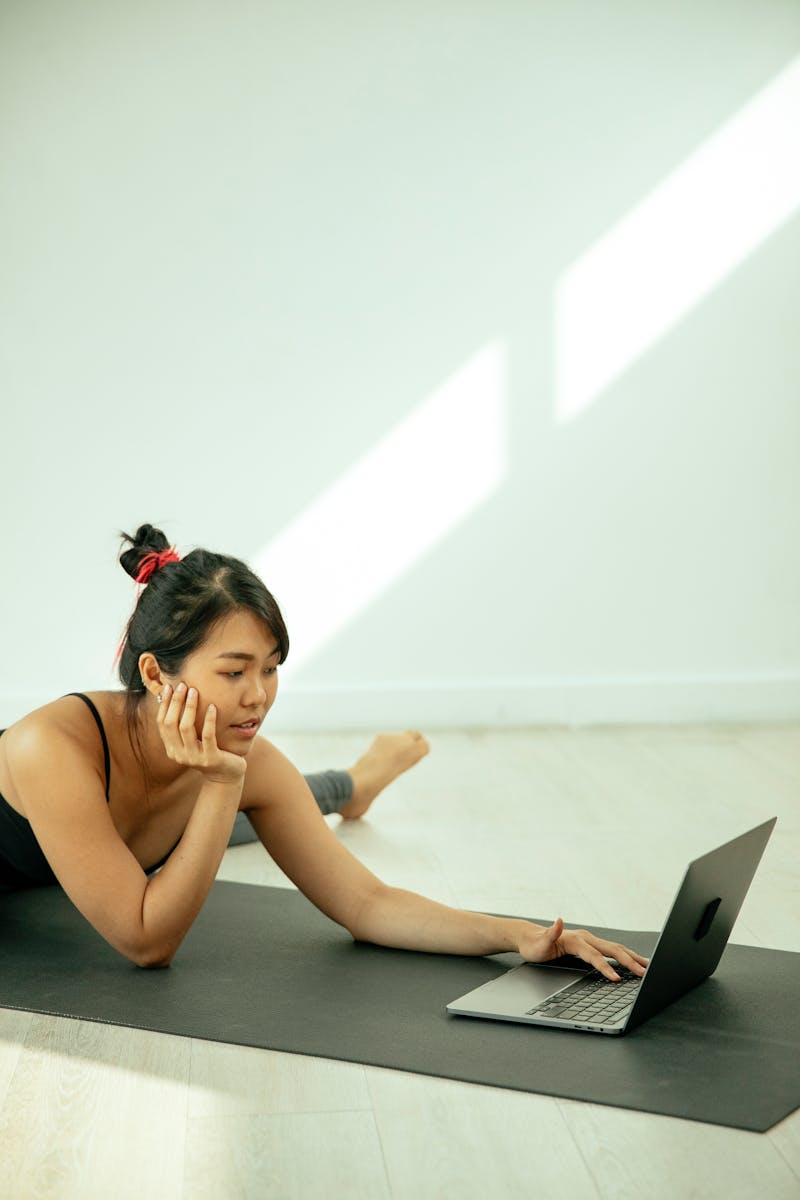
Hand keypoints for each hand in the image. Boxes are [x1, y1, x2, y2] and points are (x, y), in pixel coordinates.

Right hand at [157, 682, 245, 784]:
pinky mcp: (211, 758)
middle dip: (176, 702)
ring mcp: (194, 758)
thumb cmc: (209, 752)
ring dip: (189, 707)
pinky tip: (212, 707)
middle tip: (183, 685)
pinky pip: (208, 736)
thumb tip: (174, 698)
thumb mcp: (193, 740)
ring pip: (186, 728)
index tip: (169, 687)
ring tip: (195, 691)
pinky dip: (209, 719)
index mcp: (171, 749)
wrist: (225, 775)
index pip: (162, 723)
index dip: (164, 704)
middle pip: (171, 723)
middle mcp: (179, 754)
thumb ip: (183, 726)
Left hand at [517, 918, 648, 980]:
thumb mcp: (539, 943)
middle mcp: (585, 937)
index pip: (594, 956)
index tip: (616, 979)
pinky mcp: (589, 944)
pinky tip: (631, 961)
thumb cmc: (534, 944)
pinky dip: (623, 955)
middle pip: (611, 949)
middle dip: (629, 961)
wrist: (530, 938)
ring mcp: (588, 940)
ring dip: (630, 957)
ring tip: (645, 965)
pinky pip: (610, 950)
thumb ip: (550, 933)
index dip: (606, 968)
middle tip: (644, 973)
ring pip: (614, 948)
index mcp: (575, 939)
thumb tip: (559, 920)